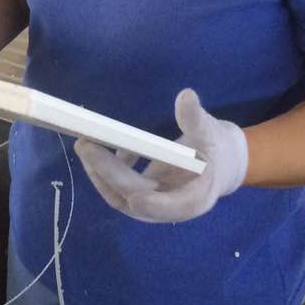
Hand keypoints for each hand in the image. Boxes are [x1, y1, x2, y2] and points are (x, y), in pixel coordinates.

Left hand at [74, 89, 247, 222]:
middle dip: (108, 174)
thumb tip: (186, 96)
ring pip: (121, 196)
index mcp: (196, 198)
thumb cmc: (216, 148)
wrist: (219, 163)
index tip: (135, 196)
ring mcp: (153, 202)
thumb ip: (196, 118)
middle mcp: (170, 206)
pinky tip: (107, 144)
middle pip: (136, 197)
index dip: (155, 205)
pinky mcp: (142, 193)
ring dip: (100, 173)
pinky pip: (119, 186)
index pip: (174, 208)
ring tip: (85, 145)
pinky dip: (108, 168)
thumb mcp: (211, 131)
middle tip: (86, 146)